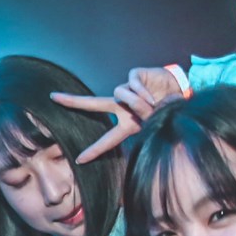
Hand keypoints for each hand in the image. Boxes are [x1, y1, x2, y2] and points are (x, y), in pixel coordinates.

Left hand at [50, 66, 186, 162]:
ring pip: (120, 94)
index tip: (79, 160)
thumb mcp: (155, 121)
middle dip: (73, 101)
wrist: (181, 92)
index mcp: (125, 123)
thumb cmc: (167, 110)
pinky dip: (142, 92)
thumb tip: (138, 106)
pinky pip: (131, 84)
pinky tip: (153, 95)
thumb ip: (144, 116)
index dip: (94, 150)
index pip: (106, 140)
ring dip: (136, 102)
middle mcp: (122, 107)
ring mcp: (127, 90)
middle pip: (93, 104)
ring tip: (151, 105)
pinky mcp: (134, 76)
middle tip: (54, 98)